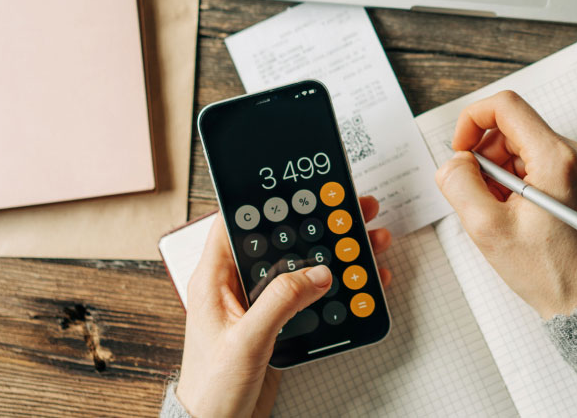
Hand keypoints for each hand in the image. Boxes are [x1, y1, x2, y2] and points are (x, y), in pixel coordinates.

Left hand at [176, 196, 392, 416]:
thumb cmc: (212, 386)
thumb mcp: (247, 340)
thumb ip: (281, 303)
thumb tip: (315, 273)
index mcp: (214, 279)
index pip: (239, 223)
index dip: (270, 202)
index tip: (303, 188)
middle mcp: (235, 285)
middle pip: (280, 241)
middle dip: (316, 223)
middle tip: (349, 210)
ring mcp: (258, 303)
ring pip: (300, 265)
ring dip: (333, 252)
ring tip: (364, 238)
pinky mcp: (276, 321)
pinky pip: (308, 294)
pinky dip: (335, 285)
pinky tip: (359, 280)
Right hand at [435, 91, 576, 319]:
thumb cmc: (549, 272)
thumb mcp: (487, 229)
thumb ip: (459, 184)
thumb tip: (454, 162)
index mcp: (557, 159)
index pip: (506, 106)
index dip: (472, 121)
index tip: (460, 151)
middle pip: (515, 128)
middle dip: (486, 156)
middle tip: (478, 195)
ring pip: (525, 146)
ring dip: (501, 171)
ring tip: (499, 211)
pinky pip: (541, 163)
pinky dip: (519, 181)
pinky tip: (516, 213)